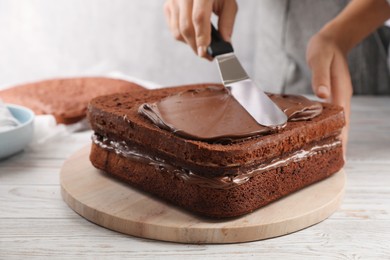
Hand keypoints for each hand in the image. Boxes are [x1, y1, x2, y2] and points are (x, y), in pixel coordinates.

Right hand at [163, 0, 237, 58]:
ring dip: (190, 43)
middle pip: (186, 27)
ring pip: (177, 31)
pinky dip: (183, 37)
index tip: (205, 52)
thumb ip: (227, 21)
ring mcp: (173, 0)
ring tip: (201, 46)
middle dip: (196, 45)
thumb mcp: (228, 1)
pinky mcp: (168, 5)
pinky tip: (193, 35)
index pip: (199, 17)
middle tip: (206, 55)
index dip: (202, 37)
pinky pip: (173, 28)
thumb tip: (224, 41)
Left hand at [306, 31, 352, 156]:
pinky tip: (321, 134)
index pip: (343, 121)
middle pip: (343, 125)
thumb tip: (322, 96)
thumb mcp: (319, 59)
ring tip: (329, 155)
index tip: (342, 156)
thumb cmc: (324, 49)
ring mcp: (338, 97)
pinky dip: (329, 127)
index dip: (343, 139)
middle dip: (341, 144)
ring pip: (339, 122)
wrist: (331, 40)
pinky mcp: (332, 96)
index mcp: (340, 92)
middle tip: (336, 163)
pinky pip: (332, 115)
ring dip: (335, 137)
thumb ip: (320, 77)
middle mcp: (341, 97)